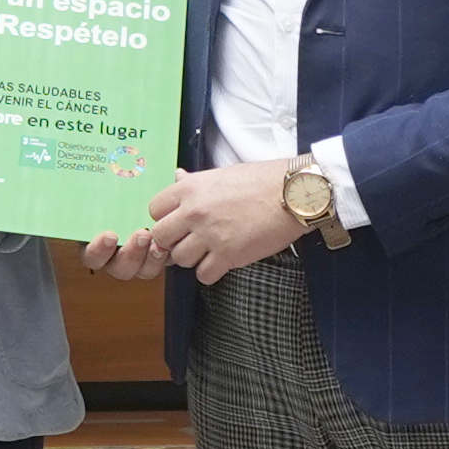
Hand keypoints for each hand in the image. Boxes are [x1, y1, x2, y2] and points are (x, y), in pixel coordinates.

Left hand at [132, 157, 315, 282]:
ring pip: (181, 259)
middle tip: (191, 240)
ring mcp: (210, 234)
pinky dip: (210, 272)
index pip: (154, 210)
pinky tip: (222, 261)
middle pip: (161, 237)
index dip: (165, 218)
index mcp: (190, 188)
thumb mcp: (221, 174)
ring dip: (193, 258)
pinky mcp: (228, 255)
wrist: (294, 194)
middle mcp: (194, 211)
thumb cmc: (261, 181)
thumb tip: (176, 176)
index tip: (178, 222)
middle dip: (173, 241)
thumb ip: (194, 182)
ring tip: (211, 249)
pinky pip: (203, 274)